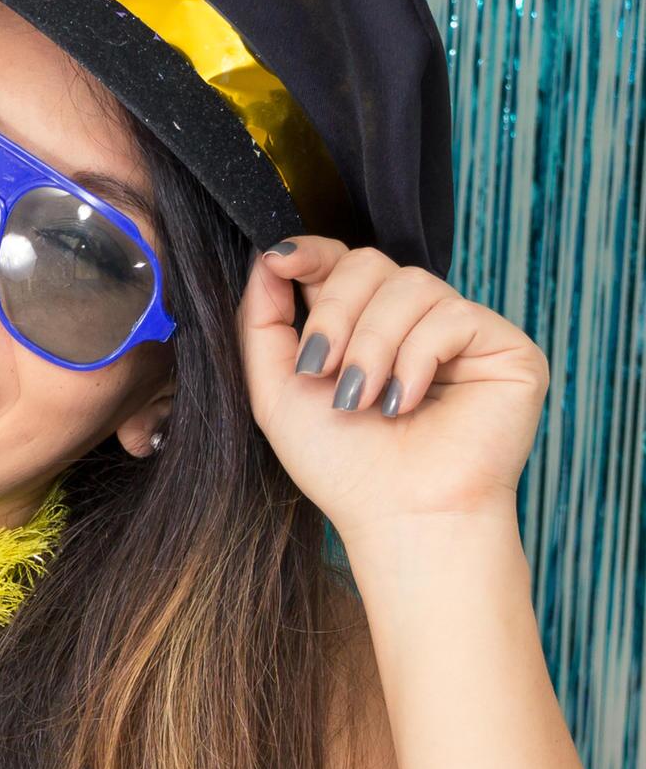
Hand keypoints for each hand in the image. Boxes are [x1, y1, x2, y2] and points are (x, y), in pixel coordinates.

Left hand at [238, 239, 546, 541]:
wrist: (398, 515)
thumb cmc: (341, 464)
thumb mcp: (277, 390)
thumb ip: (263, 323)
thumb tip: (268, 258)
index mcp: (361, 326)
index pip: (340, 262)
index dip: (311, 253)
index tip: (280, 263)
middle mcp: (412, 322)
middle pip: (368, 263)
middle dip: (334, 313)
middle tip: (321, 370)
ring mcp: (460, 331)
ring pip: (410, 285)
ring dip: (372, 343)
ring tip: (362, 399)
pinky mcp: (504, 346)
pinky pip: (452, 315)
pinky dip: (417, 358)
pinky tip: (405, 401)